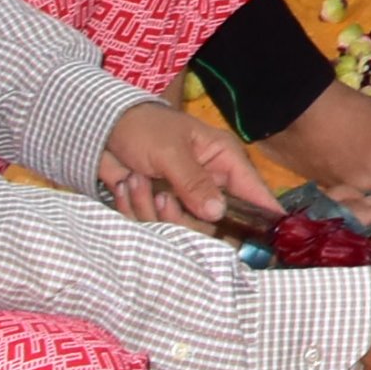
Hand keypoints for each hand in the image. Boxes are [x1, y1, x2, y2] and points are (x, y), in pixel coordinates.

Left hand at [99, 100, 276, 229]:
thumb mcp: (171, 152)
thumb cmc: (146, 129)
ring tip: (134, 181)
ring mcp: (185, 200)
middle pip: (216, 222)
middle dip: (184, 217)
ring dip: (151, 210)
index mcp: (225, 161)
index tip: (268, 240)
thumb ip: (194, 182)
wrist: (102, 130)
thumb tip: (218, 213)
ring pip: (183, 228)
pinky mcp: (160, 210)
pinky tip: (126, 187)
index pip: (253, 191)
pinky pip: (155, 227)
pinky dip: (134, 211)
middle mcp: (211, 184)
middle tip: (162, 199)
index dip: (263, 214)